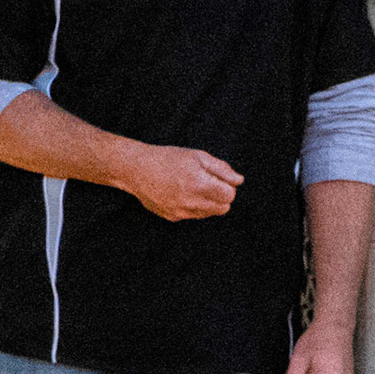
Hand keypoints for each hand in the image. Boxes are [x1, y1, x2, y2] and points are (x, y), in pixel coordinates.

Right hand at [121, 143, 241, 220]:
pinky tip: (181, 193)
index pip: (230, 195)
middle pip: (223, 208)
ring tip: (194, 187)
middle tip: (209, 183)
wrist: (135, 169)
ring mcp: (181, 212)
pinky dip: (194, 206)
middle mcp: (190, 202)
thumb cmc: (168, 158)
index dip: (227, 186)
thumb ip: (222, 169)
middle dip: (221, 196)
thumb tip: (239, 181)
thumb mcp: (197, 156)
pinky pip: (193, 215)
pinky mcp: (173, 217)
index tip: (218, 178)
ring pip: (209, 213)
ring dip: (208, 202)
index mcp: (199, 184)